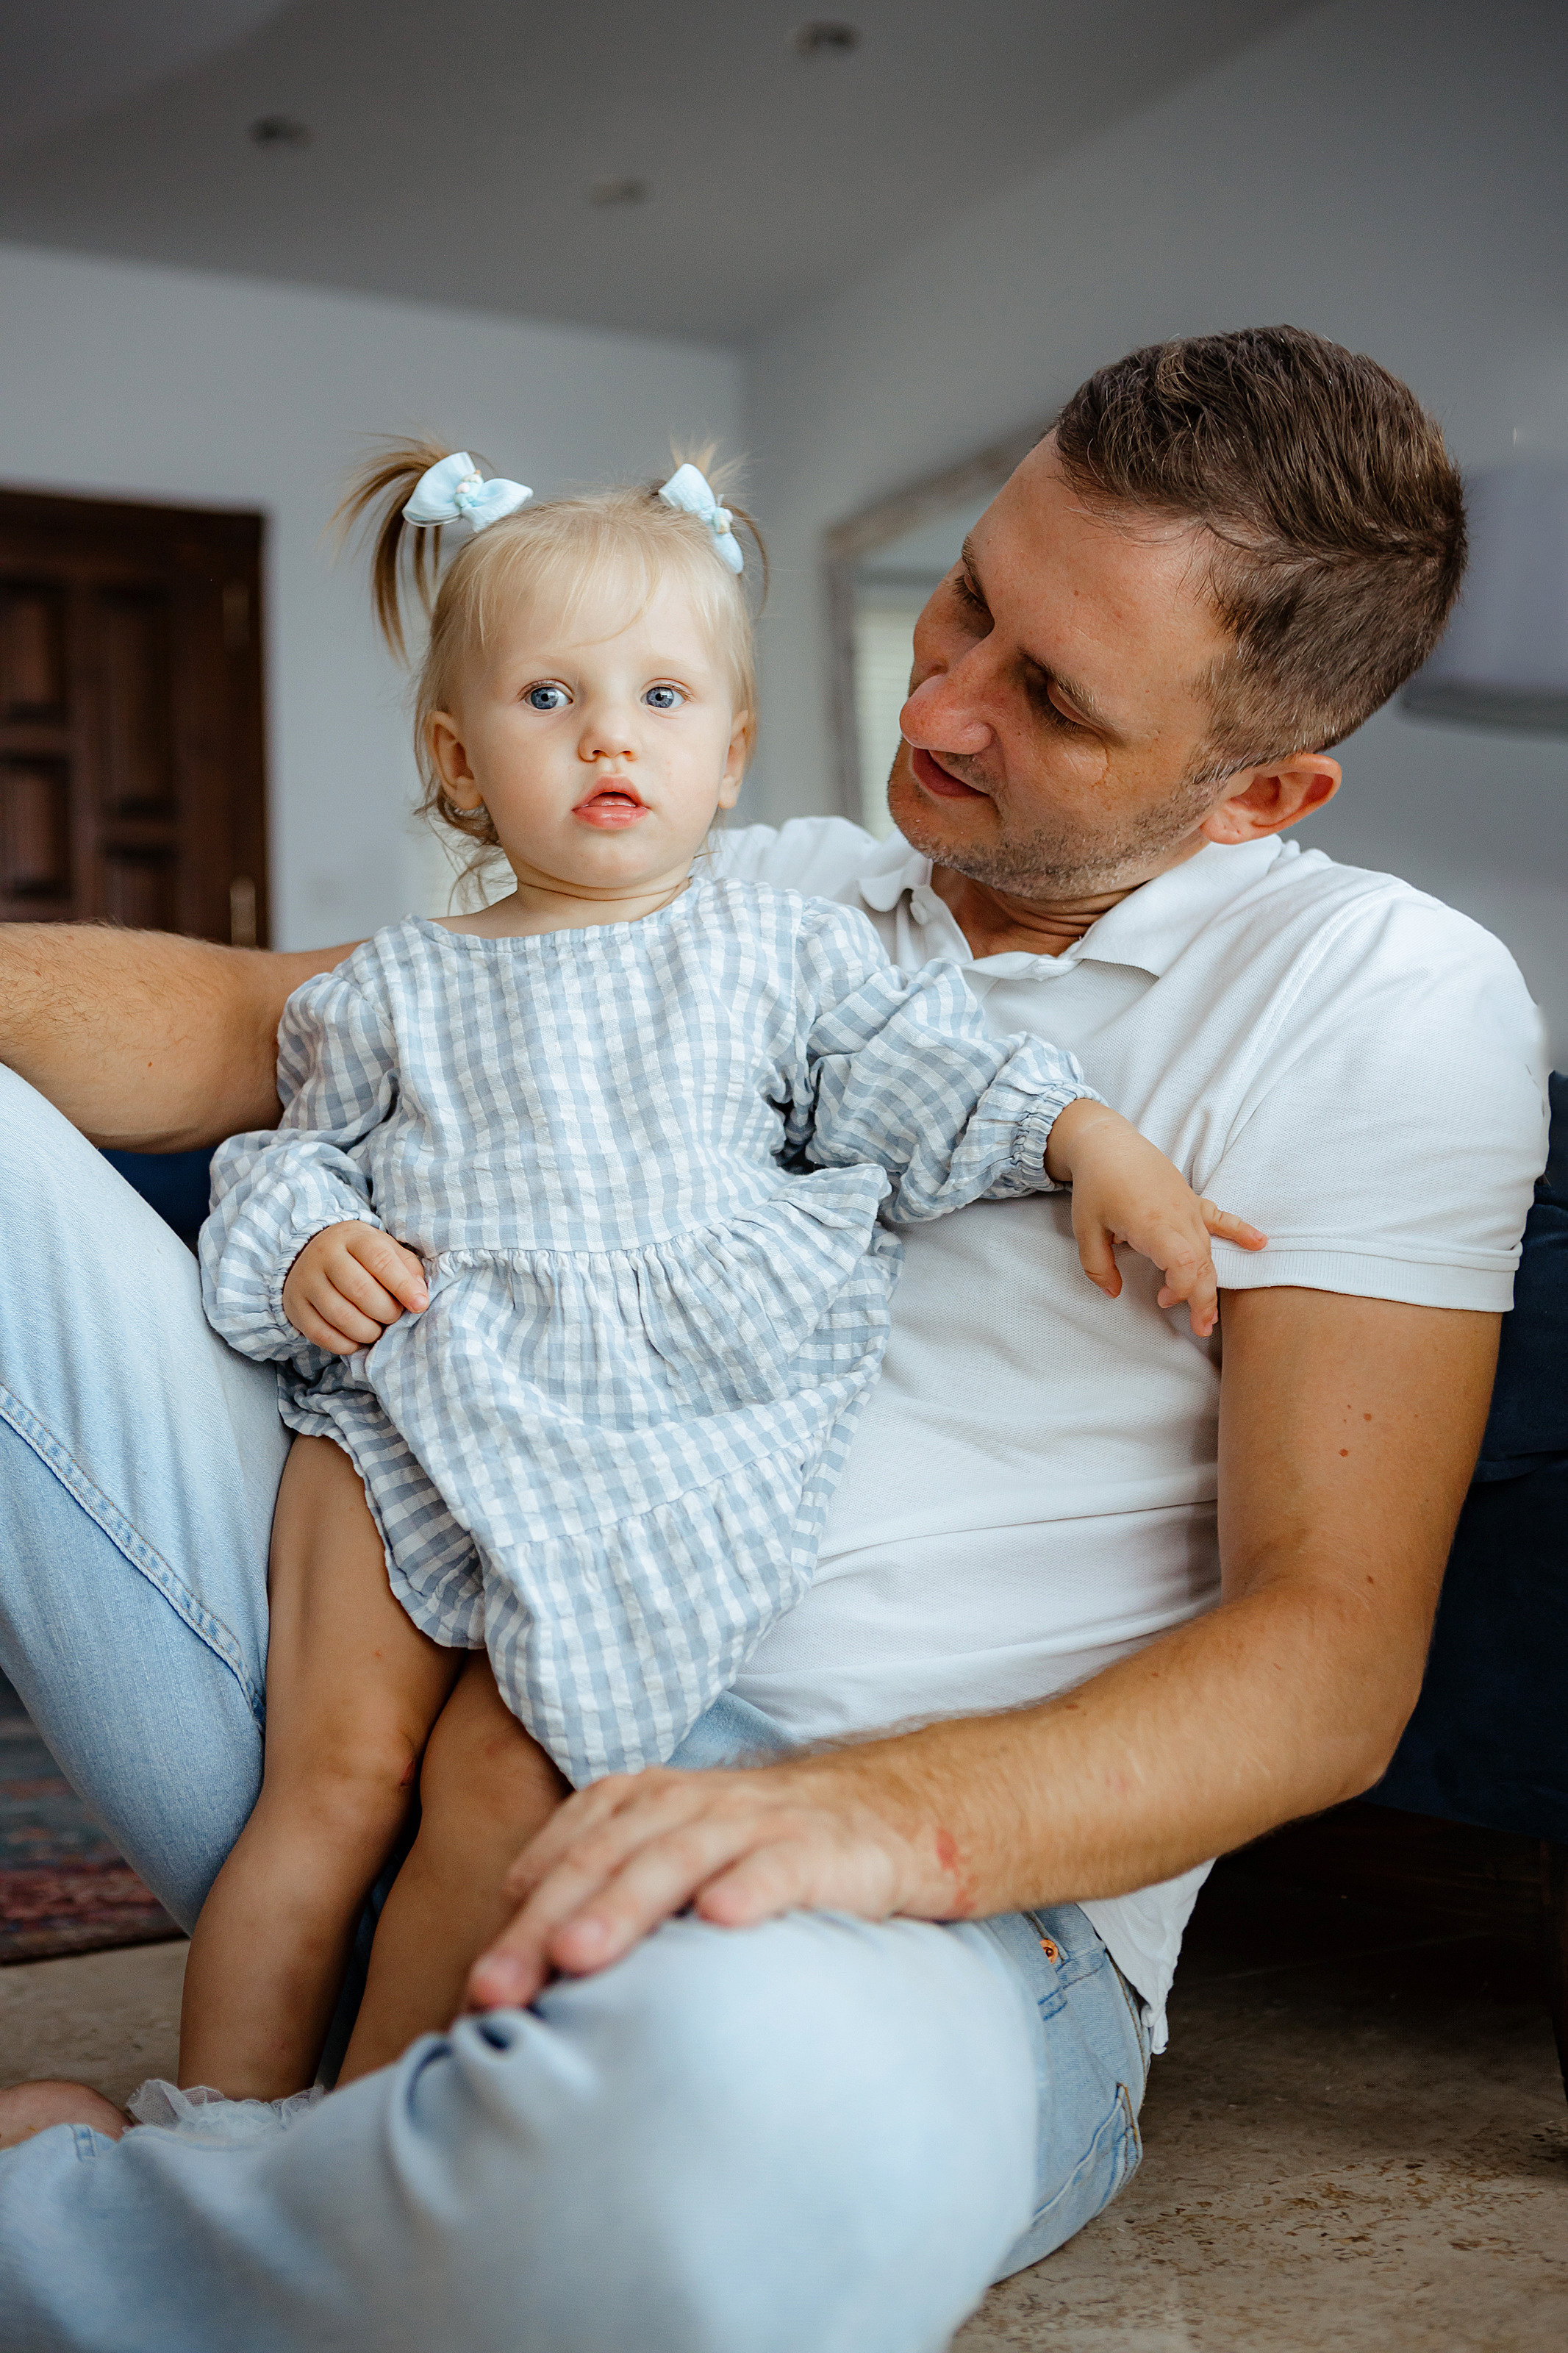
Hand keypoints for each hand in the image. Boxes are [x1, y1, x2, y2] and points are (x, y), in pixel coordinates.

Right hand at [281, 1220, 428, 1352]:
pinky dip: (346, 1344)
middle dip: (386, 1312)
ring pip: (341, 1316)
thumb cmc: (360, 1256)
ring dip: (368, 1331)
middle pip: (360, 1290)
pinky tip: (357, 1339)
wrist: (311, 1254)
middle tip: (394, 1316)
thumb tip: (419, 1298)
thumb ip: (408, 1269)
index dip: (403, 1286)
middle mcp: (325, 1256)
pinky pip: (322, 1335)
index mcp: (354, 1237)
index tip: (420, 1305)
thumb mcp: (386, 1249)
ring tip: (377, 1329)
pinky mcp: (295, 1307)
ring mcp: (307, 1282)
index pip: (380, 1260)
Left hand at [464, 1752, 941, 2011]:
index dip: (519, 1916)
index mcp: (650, 1803)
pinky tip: (720, 1920)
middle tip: (495, 1988)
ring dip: (625, 1903)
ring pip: (680, 1856)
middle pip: (608, 1857)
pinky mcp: (825, 1849)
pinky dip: (750, 1886)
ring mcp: (760, 1823)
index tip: (475, 1989)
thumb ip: (606, 1890)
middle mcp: (695, 1804)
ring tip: (577, 1955)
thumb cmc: (766, 1851)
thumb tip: (515, 1965)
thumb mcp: (680, 1855)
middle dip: (546, 1922)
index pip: (571, 1853)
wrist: (894, 1811)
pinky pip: (782, 1865)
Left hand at [1044, 1097, 1264, 1337]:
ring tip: (1209, 1315)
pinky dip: (1241, 1231)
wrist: (1107, 1142)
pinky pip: (1220, 1218)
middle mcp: (1178, 1216)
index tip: (1163, 1301)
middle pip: (1202, 1263)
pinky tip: (1261, 1243)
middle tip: (1201, 1329)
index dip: (1182, 1290)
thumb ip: (1097, 1266)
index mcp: (1153, 1223)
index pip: (1184, 1264)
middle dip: (1203, 1299)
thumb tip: (1113, 1293)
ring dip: (1210, 1281)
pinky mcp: (1190, 1200)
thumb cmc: (1096, 1184)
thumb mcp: (1085, 1229)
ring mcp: (1188, 1207)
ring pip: (1209, 1249)